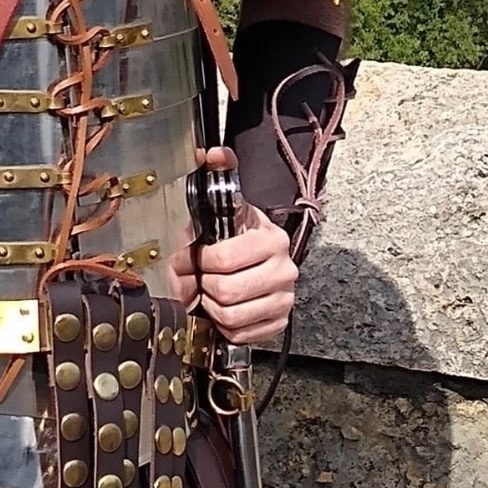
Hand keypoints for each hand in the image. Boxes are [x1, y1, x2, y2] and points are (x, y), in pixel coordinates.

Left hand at [167, 146, 297, 347]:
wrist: (253, 261)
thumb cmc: (232, 233)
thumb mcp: (225, 204)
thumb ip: (219, 173)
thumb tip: (213, 153)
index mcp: (271, 238)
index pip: (225, 259)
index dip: (204, 259)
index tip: (202, 253)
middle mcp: (285, 269)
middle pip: (227, 292)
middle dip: (207, 284)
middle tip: (204, 275)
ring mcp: (285, 298)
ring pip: (232, 316)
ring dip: (214, 305)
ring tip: (213, 290)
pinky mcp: (279, 322)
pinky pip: (241, 334)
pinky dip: (226, 324)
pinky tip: (225, 308)